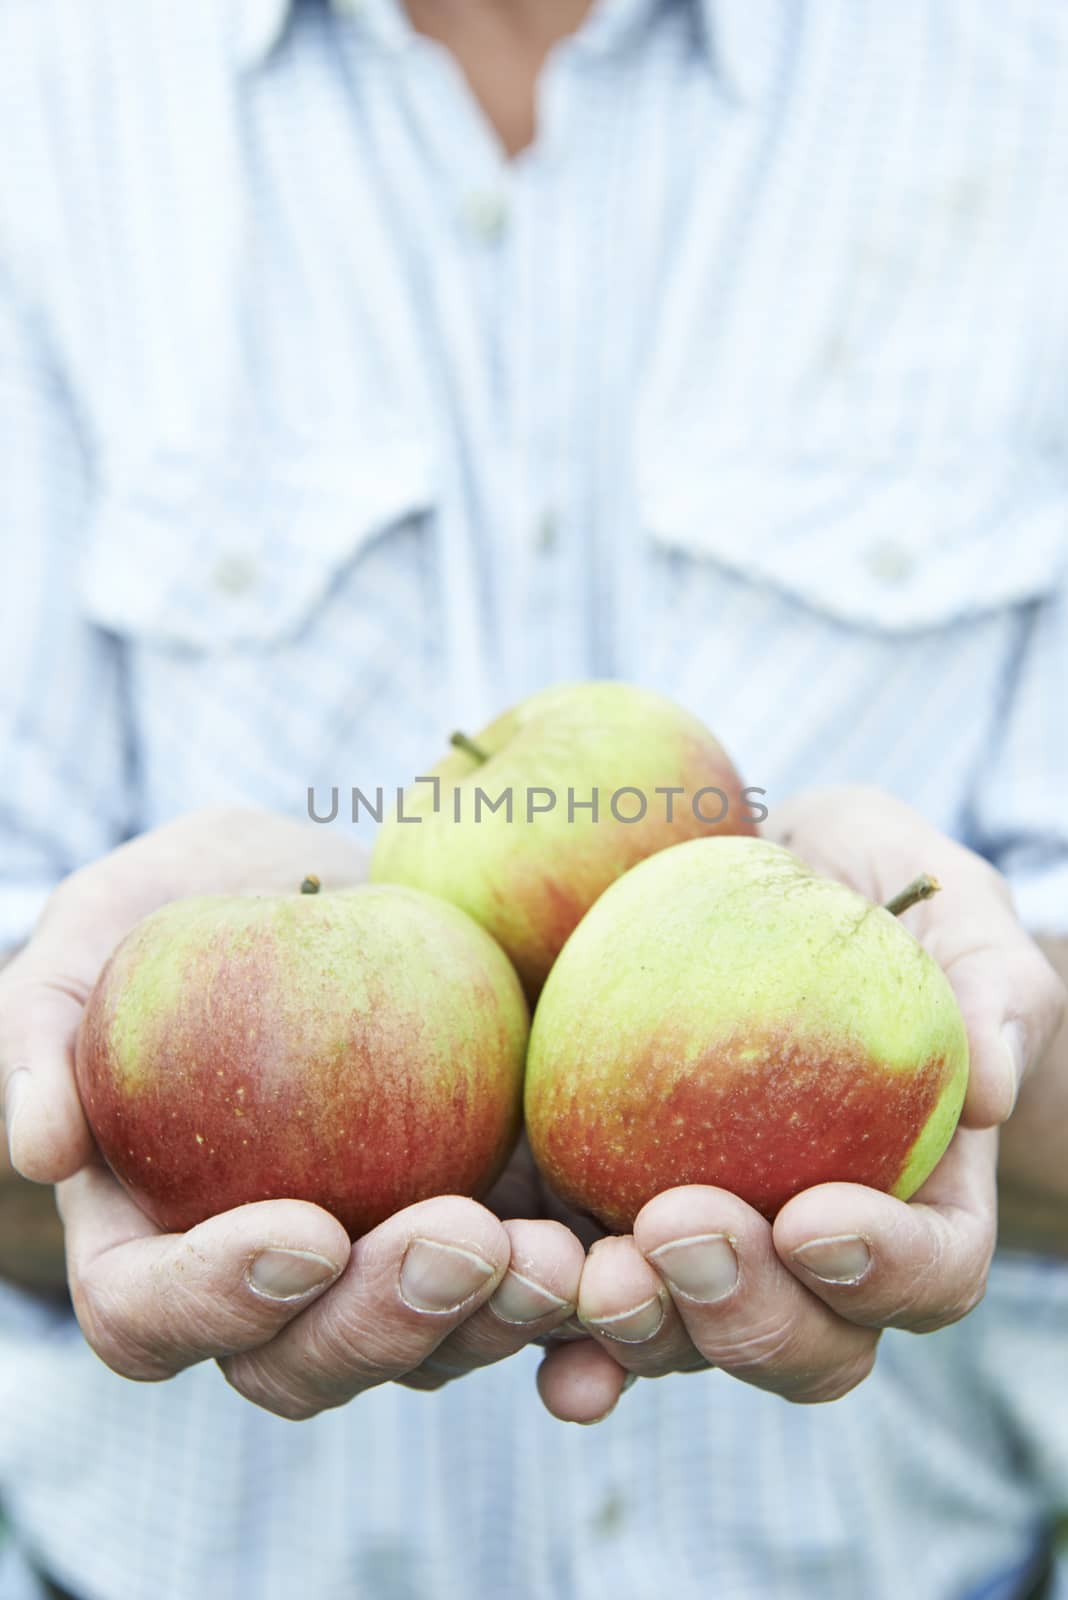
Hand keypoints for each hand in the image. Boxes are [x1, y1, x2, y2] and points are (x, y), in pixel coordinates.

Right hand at [0, 809, 582, 1416]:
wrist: (331, 879)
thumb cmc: (192, 905)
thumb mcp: (102, 930)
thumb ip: (47, 1028)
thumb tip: (38, 1151)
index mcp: (155, 1237)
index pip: (153, 1315)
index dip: (218, 1299)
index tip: (301, 1229)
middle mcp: (272, 1283)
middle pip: (306, 1362)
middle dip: (385, 1320)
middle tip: (458, 1237)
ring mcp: (385, 1264)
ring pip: (431, 1348)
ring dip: (495, 1322)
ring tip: (556, 1254)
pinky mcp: (489, 1221)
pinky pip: (531, 1299)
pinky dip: (585, 1319)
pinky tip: (624, 1277)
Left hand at [537, 787, 1065, 1420]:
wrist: (745, 882)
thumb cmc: (864, 886)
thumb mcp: (945, 898)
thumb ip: (987, 982)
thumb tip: (985, 1090)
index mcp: (915, 1197)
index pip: (930, 1270)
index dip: (885, 1269)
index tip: (816, 1216)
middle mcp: (804, 1253)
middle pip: (801, 1341)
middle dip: (743, 1311)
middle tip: (679, 1227)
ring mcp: (697, 1246)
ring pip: (677, 1336)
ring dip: (630, 1324)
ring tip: (578, 1269)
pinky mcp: (595, 1208)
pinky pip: (567, 1286)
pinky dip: (532, 1309)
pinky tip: (497, 1282)